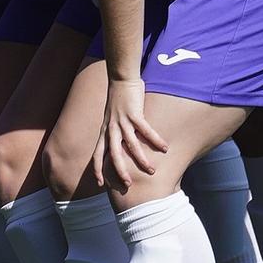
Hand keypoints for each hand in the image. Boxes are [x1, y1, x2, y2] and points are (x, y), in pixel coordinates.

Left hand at [95, 76, 167, 192]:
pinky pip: (146, 130)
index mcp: (105, 131)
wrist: (121, 79)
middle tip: (127, 184)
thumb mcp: (112, 118)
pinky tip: (164, 148)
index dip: (97, 169)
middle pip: (113, 155)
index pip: (97, 154)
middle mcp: (111, 128)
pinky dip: (155, 140)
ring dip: (141, 160)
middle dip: (119, 171)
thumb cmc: (119, 100)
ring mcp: (122, 121)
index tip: (100, 184)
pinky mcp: (134, 114)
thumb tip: (123, 146)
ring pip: (131, 146)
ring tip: (151, 170)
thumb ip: (116, 132)